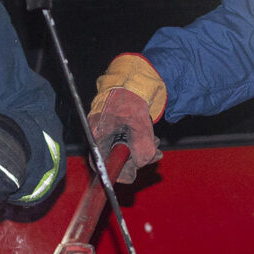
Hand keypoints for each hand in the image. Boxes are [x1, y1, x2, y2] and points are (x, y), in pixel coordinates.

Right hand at [86, 53, 166, 182]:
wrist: (132, 79)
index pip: (101, 165)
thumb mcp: (140, 126)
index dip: (116, 173)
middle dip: (137, 159)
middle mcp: (98, 136)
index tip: (131, 175)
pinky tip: (152, 139)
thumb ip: (141, 150)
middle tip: (154, 155)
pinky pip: (127, 143)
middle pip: (115, 159)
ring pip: (124, 151)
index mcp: (97, 136)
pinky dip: (140, 143)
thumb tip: (141, 165)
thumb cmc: (131, 97)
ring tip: (155, 142)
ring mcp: (106, 132)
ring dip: (142, 150)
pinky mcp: (115, 129)